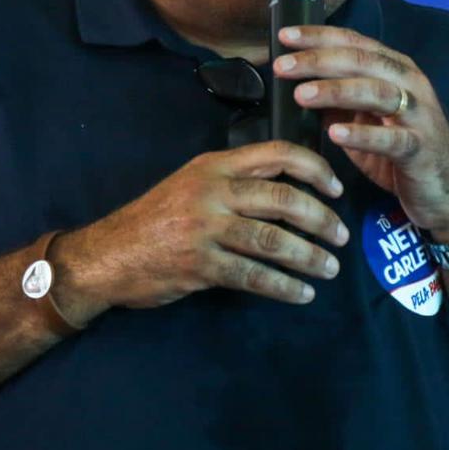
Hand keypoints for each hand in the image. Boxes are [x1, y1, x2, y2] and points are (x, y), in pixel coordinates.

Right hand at [54, 141, 348, 325]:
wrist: (106, 256)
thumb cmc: (155, 218)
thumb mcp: (191, 183)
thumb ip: (234, 180)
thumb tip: (291, 188)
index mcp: (214, 165)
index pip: (277, 154)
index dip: (315, 169)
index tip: (336, 190)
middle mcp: (213, 191)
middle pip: (283, 199)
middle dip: (321, 219)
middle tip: (341, 236)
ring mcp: (205, 229)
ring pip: (273, 240)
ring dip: (309, 256)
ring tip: (329, 268)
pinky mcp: (200, 265)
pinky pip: (254, 276)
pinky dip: (284, 287)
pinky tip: (301, 294)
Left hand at [273, 25, 448, 241]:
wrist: (448, 193)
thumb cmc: (402, 153)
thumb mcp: (366, 121)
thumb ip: (339, 103)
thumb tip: (296, 86)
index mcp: (395, 69)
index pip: (354, 42)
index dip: (319, 36)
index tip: (284, 36)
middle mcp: (410, 83)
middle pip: (361, 60)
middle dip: (318, 60)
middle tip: (282, 66)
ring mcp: (419, 115)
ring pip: (376, 92)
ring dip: (336, 91)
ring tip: (302, 95)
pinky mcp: (421, 148)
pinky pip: (391, 138)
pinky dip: (362, 134)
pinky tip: (335, 134)